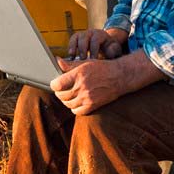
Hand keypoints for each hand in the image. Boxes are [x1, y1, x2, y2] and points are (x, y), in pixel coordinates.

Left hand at [51, 49, 165, 115]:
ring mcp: (87, 97)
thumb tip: (57, 61)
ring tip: (69, 95)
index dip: (54, 85)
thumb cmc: (101, 68)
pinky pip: (77, 111)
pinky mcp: (93, 105)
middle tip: (62, 89)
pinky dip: (75, 108)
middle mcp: (82, 87)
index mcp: (78, 75)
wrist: (119, 77)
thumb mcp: (85, 63)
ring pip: (68, 104)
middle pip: (61, 95)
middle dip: (59, 93)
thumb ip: (70, 64)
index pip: (57, 85)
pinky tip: (77, 102)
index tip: (55, 83)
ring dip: (66, 100)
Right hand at [67, 28, 127, 59]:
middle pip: (84, 38)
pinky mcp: (77, 38)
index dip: (94, 50)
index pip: (95, 40)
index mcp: (100, 34)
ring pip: (76, 38)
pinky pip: (72, 41)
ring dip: (73, 48)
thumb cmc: (110, 48)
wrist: (105, 44)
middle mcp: (90, 32)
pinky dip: (70, 48)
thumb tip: (109, 51)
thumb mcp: (115, 49)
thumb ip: (114, 50)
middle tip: (83, 60)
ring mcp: (83, 34)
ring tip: (72, 58)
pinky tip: (70, 57)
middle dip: (83, 49)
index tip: (93, 60)